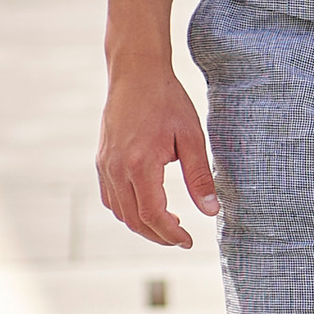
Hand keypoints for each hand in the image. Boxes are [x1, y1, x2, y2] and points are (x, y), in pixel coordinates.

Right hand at [97, 57, 218, 250]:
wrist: (136, 73)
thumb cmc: (167, 101)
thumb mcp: (192, 137)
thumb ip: (200, 177)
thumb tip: (212, 211)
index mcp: (141, 163)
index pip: (153, 215)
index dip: (171, 234)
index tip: (188, 240)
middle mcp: (117, 168)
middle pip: (134, 220)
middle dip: (158, 235)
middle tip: (181, 238)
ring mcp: (105, 165)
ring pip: (119, 212)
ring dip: (142, 224)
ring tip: (168, 222)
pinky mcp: (102, 160)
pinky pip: (110, 197)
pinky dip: (127, 210)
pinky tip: (148, 204)